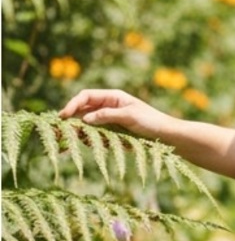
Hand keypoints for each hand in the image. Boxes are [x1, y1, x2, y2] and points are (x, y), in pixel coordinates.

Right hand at [59, 89, 175, 140]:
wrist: (167, 135)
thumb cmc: (151, 121)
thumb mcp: (129, 116)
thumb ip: (107, 116)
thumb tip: (86, 119)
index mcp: (113, 97)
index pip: (86, 96)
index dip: (73, 104)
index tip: (64, 116)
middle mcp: (109, 106)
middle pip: (84, 110)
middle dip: (72, 120)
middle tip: (61, 131)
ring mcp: (110, 120)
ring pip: (89, 124)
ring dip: (81, 131)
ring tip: (74, 140)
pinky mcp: (114, 132)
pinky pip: (98, 134)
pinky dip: (91, 139)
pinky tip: (90, 144)